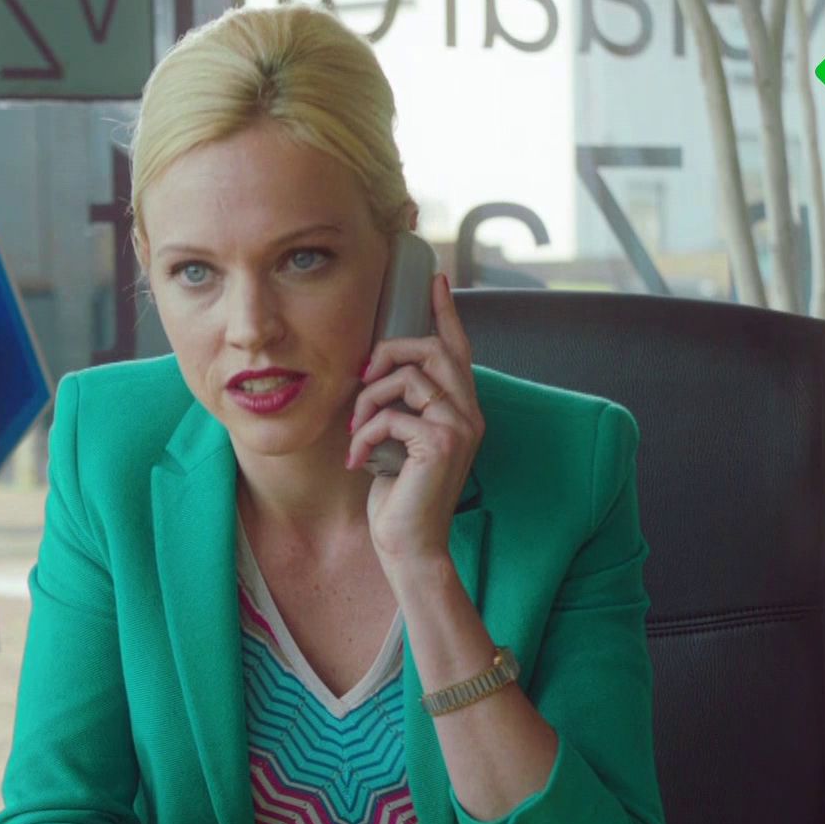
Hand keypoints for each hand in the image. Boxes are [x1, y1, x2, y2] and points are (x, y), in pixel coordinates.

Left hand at [346, 272, 484, 568]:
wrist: (408, 545)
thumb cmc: (397, 495)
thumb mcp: (397, 440)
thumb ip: (399, 405)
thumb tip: (374, 372)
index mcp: (460, 409)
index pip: (458, 349)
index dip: (446, 312)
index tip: (436, 278)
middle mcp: (469, 413)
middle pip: (432, 349)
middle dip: (387, 353)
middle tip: (362, 379)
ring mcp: (460, 427)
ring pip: (408, 378)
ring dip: (368, 401)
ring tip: (356, 432)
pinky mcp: (441, 443)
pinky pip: (392, 413)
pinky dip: (366, 433)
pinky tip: (358, 459)